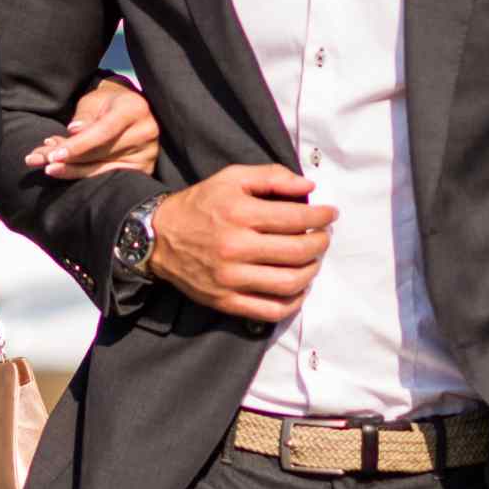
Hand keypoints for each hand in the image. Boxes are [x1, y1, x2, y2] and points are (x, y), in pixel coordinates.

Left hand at [23, 78, 158, 178]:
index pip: (103, 132)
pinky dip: (83, 174)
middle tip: (36, 160)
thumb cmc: (107, 102)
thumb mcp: (93, 101)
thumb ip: (84, 116)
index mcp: (135, 109)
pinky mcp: (143, 170)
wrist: (131, 110)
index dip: (77, 145)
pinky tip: (64, 169)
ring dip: (71, 170)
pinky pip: (108, 177)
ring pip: (102, 169)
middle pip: (100, 153)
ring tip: (46, 167)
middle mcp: (146, 132)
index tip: (52, 155)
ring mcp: (147, 154)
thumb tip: (74, 132)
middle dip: (66, 159)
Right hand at [142, 164, 334, 321]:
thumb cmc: (199, 204)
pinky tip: (299, 287)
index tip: (331, 215)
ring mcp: (231, 278)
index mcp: (239, 213)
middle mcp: (236, 247)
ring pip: (289, 283)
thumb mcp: (231, 178)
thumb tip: (309, 188)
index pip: (295, 219)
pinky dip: (294, 302)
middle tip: (324, 236)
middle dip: (320, 243)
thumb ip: (271, 177)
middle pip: (297, 252)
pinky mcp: (226, 301)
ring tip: (313, 259)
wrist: (157, 238)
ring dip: (311, 271)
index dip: (321, 218)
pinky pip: (271, 310)